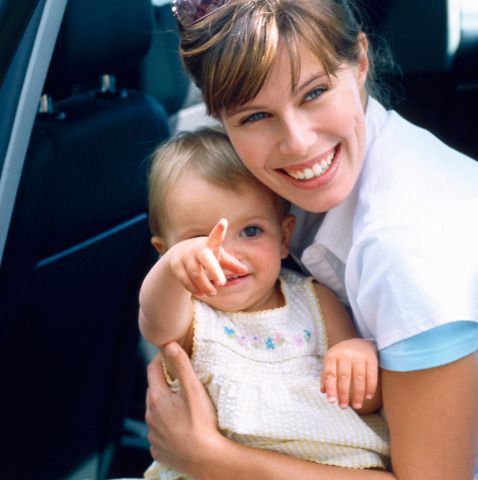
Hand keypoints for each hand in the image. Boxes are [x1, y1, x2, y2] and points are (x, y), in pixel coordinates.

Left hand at [145, 342, 219, 474]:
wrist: (206, 459)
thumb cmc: (201, 422)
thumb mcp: (193, 389)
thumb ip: (182, 365)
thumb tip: (169, 344)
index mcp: (156, 399)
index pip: (153, 370)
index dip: (161, 360)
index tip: (170, 355)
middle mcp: (150, 416)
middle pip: (154, 392)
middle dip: (164, 384)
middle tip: (180, 381)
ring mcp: (153, 436)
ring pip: (156, 414)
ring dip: (165, 407)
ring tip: (182, 406)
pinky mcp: (158, 451)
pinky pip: (159, 434)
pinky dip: (166, 428)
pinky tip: (179, 429)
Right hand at [168, 218, 246, 296]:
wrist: (180, 253)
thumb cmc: (206, 255)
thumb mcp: (219, 257)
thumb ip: (231, 264)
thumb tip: (245, 270)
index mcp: (210, 244)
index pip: (215, 236)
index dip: (219, 230)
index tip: (224, 222)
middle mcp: (197, 248)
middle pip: (206, 259)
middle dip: (214, 271)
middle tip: (222, 283)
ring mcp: (185, 256)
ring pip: (195, 273)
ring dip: (204, 285)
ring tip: (213, 293)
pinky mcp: (176, 265)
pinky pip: (184, 279)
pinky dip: (193, 288)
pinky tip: (200, 292)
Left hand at [320, 338, 377, 409]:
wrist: (360, 342)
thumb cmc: (342, 357)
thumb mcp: (331, 362)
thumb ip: (326, 376)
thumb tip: (323, 392)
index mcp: (332, 355)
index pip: (330, 374)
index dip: (330, 388)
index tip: (331, 401)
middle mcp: (345, 354)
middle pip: (343, 377)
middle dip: (343, 394)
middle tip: (343, 407)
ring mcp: (359, 356)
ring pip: (359, 378)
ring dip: (358, 394)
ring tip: (357, 406)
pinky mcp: (371, 358)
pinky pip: (372, 375)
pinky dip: (371, 387)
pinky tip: (368, 396)